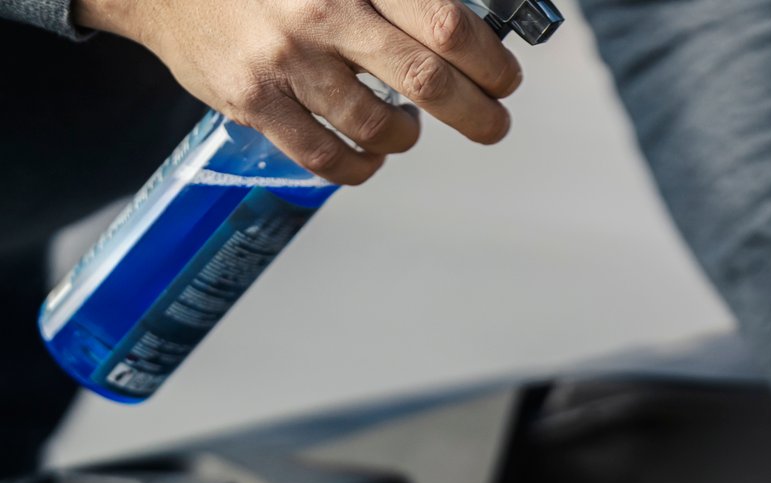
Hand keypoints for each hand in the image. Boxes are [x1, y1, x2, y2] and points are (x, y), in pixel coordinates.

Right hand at [75, 0, 523, 184]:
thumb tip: (465, 28)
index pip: (447, 25)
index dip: (489, 60)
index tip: (504, 78)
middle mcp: (320, 13)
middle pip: (426, 80)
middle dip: (475, 112)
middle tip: (493, 124)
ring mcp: (285, 61)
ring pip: (378, 126)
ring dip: (407, 136)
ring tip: (409, 128)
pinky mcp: (252, 101)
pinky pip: (325, 158)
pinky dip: (360, 166)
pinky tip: (370, 156)